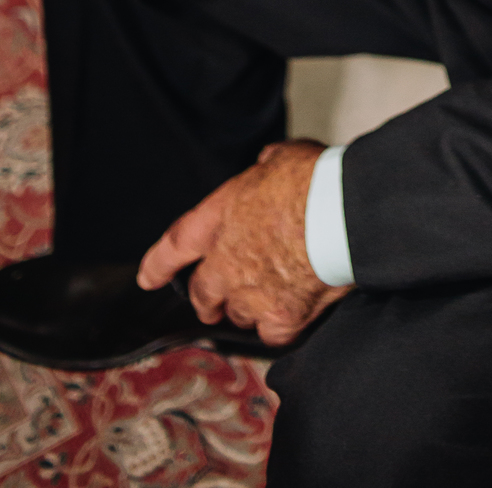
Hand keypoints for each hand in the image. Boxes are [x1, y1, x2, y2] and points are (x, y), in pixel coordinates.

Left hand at [137, 139, 349, 345]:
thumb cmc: (316, 180)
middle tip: (213, 304)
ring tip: (272, 295)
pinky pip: (271, 333)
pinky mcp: (280, 319)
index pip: (175, 245)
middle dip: (207, 300)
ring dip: (249, 307)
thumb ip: (265, 169)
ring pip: (238, 314)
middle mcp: (226, 262)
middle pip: (203, 293)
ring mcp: (250, 295)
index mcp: (220, 218)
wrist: (344, 214)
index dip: (158, 264)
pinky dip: (279, 325)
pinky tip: (294, 313)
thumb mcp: (281, 158)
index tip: (148, 278)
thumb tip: (268, 167)